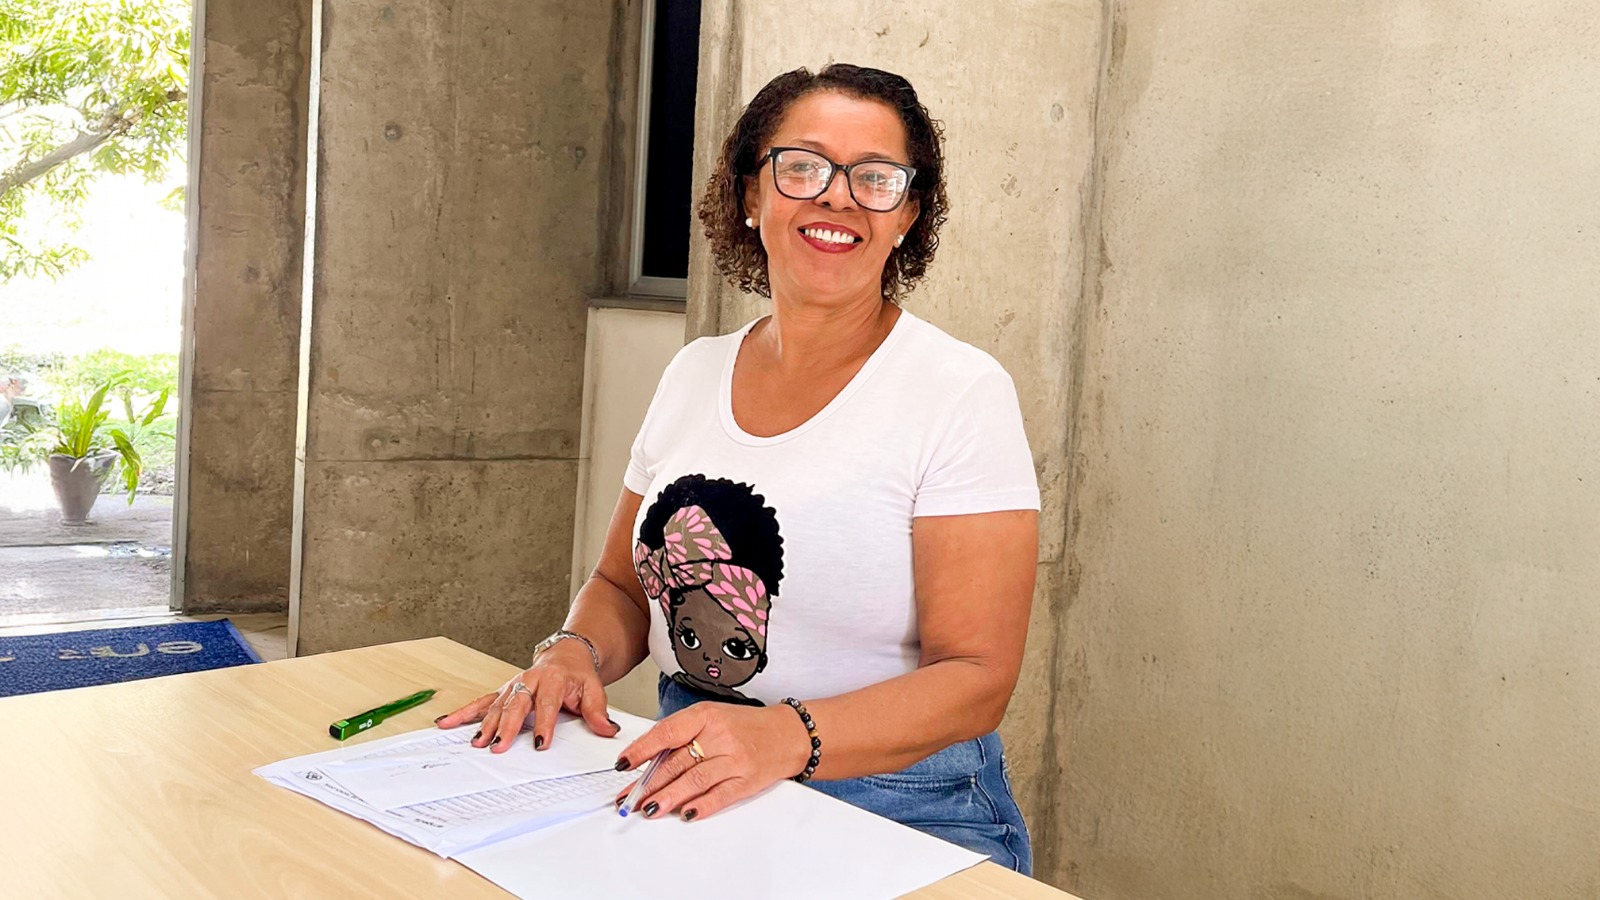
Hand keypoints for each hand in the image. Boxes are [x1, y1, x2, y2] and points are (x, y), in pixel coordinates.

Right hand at [434, 640, 619, 752]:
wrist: (567, 655)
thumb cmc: (578, 676)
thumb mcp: (594, 690)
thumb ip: (598, 712)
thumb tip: (608, 731)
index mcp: (552, 679)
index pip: (547, 704)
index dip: (543, 724)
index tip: (539, 744)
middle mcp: (528, 680)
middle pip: (515, 705)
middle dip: (506, 727)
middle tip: (499, 747)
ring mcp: (512, 685)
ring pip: (495, 705)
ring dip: (484, 724)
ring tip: (476, 743)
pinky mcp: (502, 691)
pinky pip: (481, 702)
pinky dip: (463, 713)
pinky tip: (446, 722)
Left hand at [611, 702, 810, 820]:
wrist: (788, 734)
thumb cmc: (745, 726)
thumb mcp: (711, 717)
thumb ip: (682, 734)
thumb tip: (648, 760)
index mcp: (706, 715)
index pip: (667, 733)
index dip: (642, 750)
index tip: (624, 764)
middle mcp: (720, 736)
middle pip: (677, 762)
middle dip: (648, 783)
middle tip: (628, 797)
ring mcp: (735, 759)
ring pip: (694, 781)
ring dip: (668, 797)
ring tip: (648, 808)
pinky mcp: (747, 780)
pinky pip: (720, 795)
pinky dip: (701, 806)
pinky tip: (686, 814)